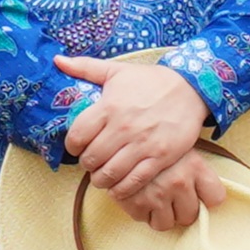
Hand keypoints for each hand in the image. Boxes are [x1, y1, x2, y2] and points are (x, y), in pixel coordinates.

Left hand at [57, 54, 218, 222]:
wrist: (191, 89)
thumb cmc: (151, 81)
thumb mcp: (117, 71)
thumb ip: (85, 67)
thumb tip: (57, 60)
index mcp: (109, 106)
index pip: (77, 136)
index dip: (72, 146)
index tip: (77, 147)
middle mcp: (123, 127)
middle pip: (91, 159)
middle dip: (87, 164)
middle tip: (91, 162)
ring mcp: (142, 144)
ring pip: (110, 174)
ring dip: (101, 180)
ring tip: (103, 176)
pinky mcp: (160, 157)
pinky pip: (134, 181)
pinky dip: (122, 190)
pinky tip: (118, 186)